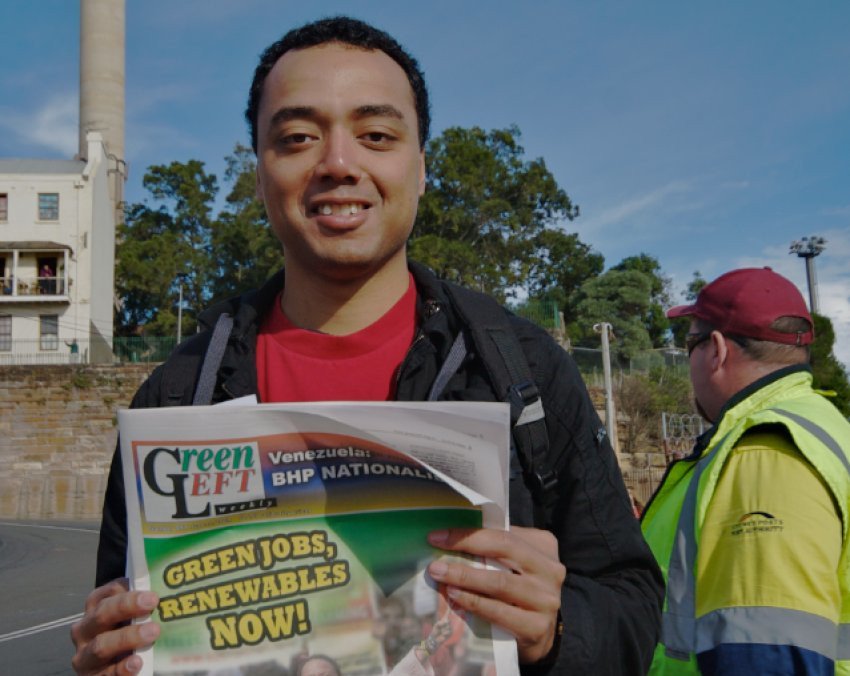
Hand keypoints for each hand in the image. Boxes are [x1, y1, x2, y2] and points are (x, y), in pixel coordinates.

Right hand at [70, 578, 160, 674]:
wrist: (114, 668)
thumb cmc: (126, 636)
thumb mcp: (129, 619)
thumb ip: (140, 608)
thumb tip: (170, 593)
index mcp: (96, 609)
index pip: (107, 593)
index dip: (127, 589)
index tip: (149, 589)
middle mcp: (85, 630)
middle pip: (102, 614)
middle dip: (127, 606)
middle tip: (152, 601)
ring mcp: (86, 656)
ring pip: (101, 645)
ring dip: (127, 638)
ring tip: (152, 632)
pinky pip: (106, 673)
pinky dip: (121, 668)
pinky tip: (137, 663)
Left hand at [426, 526, 564, 663]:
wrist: (540, 635)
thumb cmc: (519, 590)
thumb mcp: (515, 563)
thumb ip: (494, 548)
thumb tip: (450, 536)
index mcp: (544, 545)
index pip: (503, 532)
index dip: (469, 532)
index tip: (437, 535)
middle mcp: (550, 569)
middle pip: (504, 549)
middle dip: (465, 548)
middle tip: (435, 554)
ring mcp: (547, 599)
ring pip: (500, 582)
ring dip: (464, 576)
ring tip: (439, 574)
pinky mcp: (538, 626)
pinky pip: (499, 611)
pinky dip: (473, 602)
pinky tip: (454, 596)